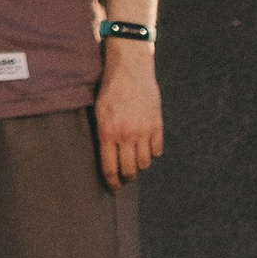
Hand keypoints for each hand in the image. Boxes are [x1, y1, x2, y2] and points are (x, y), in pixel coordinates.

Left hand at [95, 43, 162, 188]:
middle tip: (126, 176)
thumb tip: (107, 159)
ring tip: (135, 159)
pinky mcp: (156, 126)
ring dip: (140, 164)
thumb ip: (104, 134)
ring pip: (144, 163)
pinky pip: (157, 151)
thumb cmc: (110, 90)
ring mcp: (143, 131)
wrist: (129, 69)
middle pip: (129, 170)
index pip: (110, 168)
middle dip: (127, 177)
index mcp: (107, 132)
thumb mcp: (99, 111)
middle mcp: (126, 135)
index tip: (114, 188)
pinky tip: (147, 146)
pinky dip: (152, 151)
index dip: (112, 182)